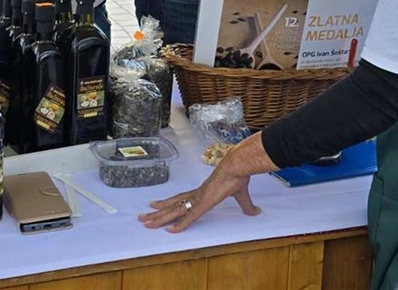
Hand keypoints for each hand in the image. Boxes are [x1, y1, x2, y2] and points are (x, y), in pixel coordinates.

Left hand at [139, 159, 259, 232]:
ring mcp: (199, 199)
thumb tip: (255, 211)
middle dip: (157, 213)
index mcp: (202, 192)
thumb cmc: (237, 175)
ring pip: (175, 211)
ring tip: (146, 222)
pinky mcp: (204, 203)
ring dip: (160, 218)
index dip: (168, 203)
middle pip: (172, 205)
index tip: (156, 205)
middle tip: (142, 217)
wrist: (237, 165)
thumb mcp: (241, 195)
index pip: (181, 199)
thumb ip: (246, 205)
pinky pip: (190, 217)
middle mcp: (196, 195)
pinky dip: (180, 225)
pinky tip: (170, 231)